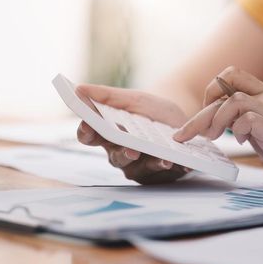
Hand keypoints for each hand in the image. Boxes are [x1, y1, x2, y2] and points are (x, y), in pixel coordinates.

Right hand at [75, 84, 189, 183]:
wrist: (183, 122)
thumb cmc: (152, 111)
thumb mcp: (133, 99)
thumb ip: (107, 96)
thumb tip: (79, 89)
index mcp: (108, 134)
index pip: (89, 136)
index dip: (86, 132)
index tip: (88, 125)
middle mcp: (118, 152)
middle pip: (114, 156)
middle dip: (122, 153)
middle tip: (131, 150)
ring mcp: (136, 166)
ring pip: (136, 168)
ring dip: (148, 163)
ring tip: (160, 159)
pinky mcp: (154, 175)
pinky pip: (159, 174)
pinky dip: (168, 167)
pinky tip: (175, 162)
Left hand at [173, 66, 262, 191]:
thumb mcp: (258, 126)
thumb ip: (239, 116)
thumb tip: (208, 118)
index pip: (232, 73)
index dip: (212, 89)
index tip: (205, 113)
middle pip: (225, 90)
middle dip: (200, 114)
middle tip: (185, 134)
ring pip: (234, 101)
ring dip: (216, 120)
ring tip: (213, 137)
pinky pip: (248, 120)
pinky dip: (236, 131)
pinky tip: (239, 141)